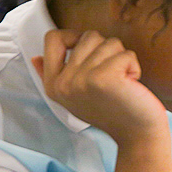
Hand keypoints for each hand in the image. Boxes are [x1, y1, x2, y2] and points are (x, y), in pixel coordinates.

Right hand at [30, 30, 168, 145]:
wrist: (136, 134)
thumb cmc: (112, 112)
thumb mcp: (75, 96)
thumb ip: (55, 75)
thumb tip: (36, 57)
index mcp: (54, 85)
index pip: (53, 39)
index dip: (74, 36)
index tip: (91, 52)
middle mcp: (64, 83)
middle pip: (87, 36)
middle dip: (107, 51)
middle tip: (112, 75)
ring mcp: (81, 80)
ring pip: (109, 42)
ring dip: (122, 59)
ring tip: (122, 81)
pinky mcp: (103, 78)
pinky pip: (126, 54)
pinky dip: (134, 67)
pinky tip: (131, 85)